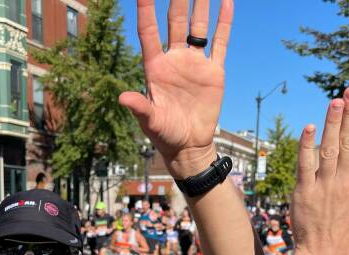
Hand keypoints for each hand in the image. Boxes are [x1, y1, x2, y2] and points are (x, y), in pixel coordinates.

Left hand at [120, 0, 232, 177]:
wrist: (189, 145)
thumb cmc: (164, 134)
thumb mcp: (150, 121)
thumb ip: (139, 107)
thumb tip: (122, 98)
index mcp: (155, 67)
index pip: (148, 31)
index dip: (146, 9)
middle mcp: (174, 59)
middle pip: (174, 21)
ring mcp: (195, 63)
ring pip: (197, 26)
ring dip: (199, 4)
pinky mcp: (213, 71)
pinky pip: (220, 42)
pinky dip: (223, 22)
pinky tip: (226, 1)